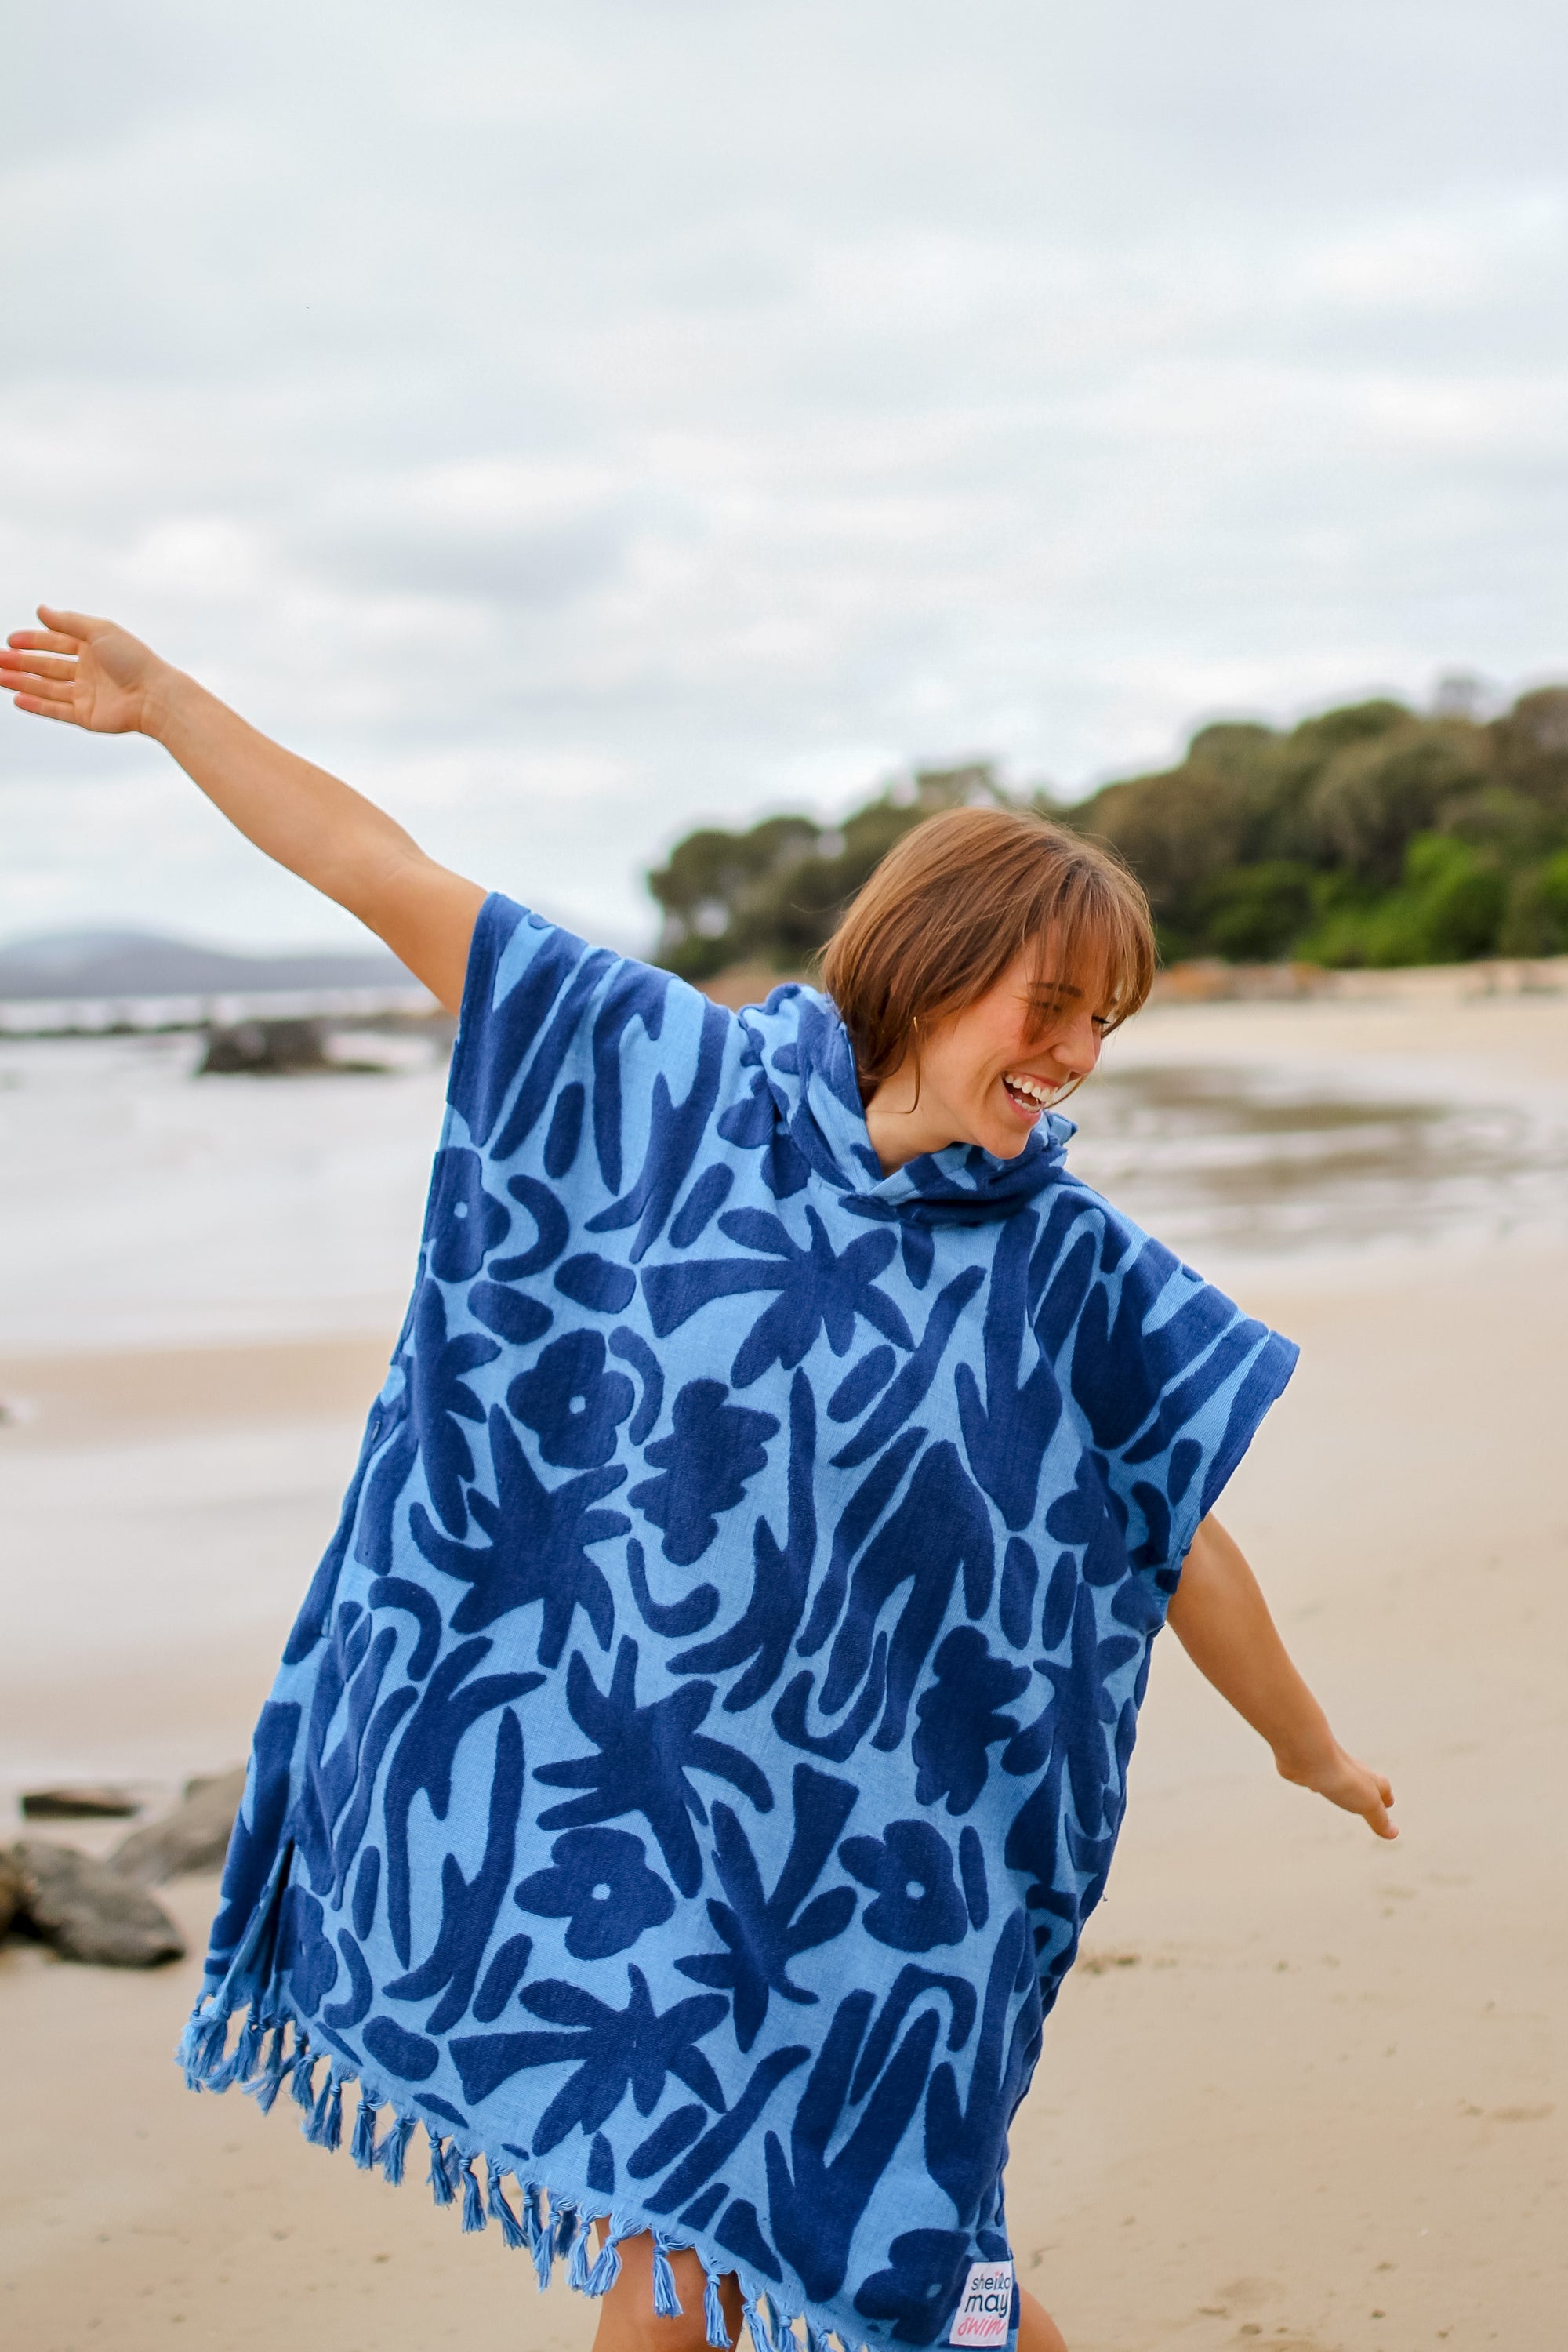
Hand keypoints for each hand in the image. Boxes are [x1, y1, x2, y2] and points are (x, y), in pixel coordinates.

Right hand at [1, 604, 171, 735]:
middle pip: (47, 666)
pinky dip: (37, 705)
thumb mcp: (99, 631)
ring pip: (47, 688)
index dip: (33, 641)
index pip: (56, 643)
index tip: (10, 640)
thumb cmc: (132, 659)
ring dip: (22, 682)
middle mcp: (88, 671)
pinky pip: (56, 710)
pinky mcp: (86, 716)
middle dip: (21, 662)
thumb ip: (68, 622)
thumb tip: (40, 610)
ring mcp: (87, 695)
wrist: (155, 696)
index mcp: (93, 648)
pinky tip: (17, 698)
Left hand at [1276, 1739, 1396, 1838]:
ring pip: (1339, 1777)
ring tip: (1341, 1793)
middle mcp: (1350, 1770)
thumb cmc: (1341, 1777)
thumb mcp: (1367, 1803)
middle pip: (1362, 1780)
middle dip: (1366, 1790)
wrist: (1308, 1754)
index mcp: (1367, 1778)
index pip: (1383, 1787)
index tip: (1388, 1803)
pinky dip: (1319, 1780)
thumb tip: (1393, 1833)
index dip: (1386, 1797)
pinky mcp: (1309, 1768)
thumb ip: (1379, 1818)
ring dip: (1342, 1786)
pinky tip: (1314, 1784)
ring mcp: (1328, 1767)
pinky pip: (1317, 1774)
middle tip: (1368, 1800)